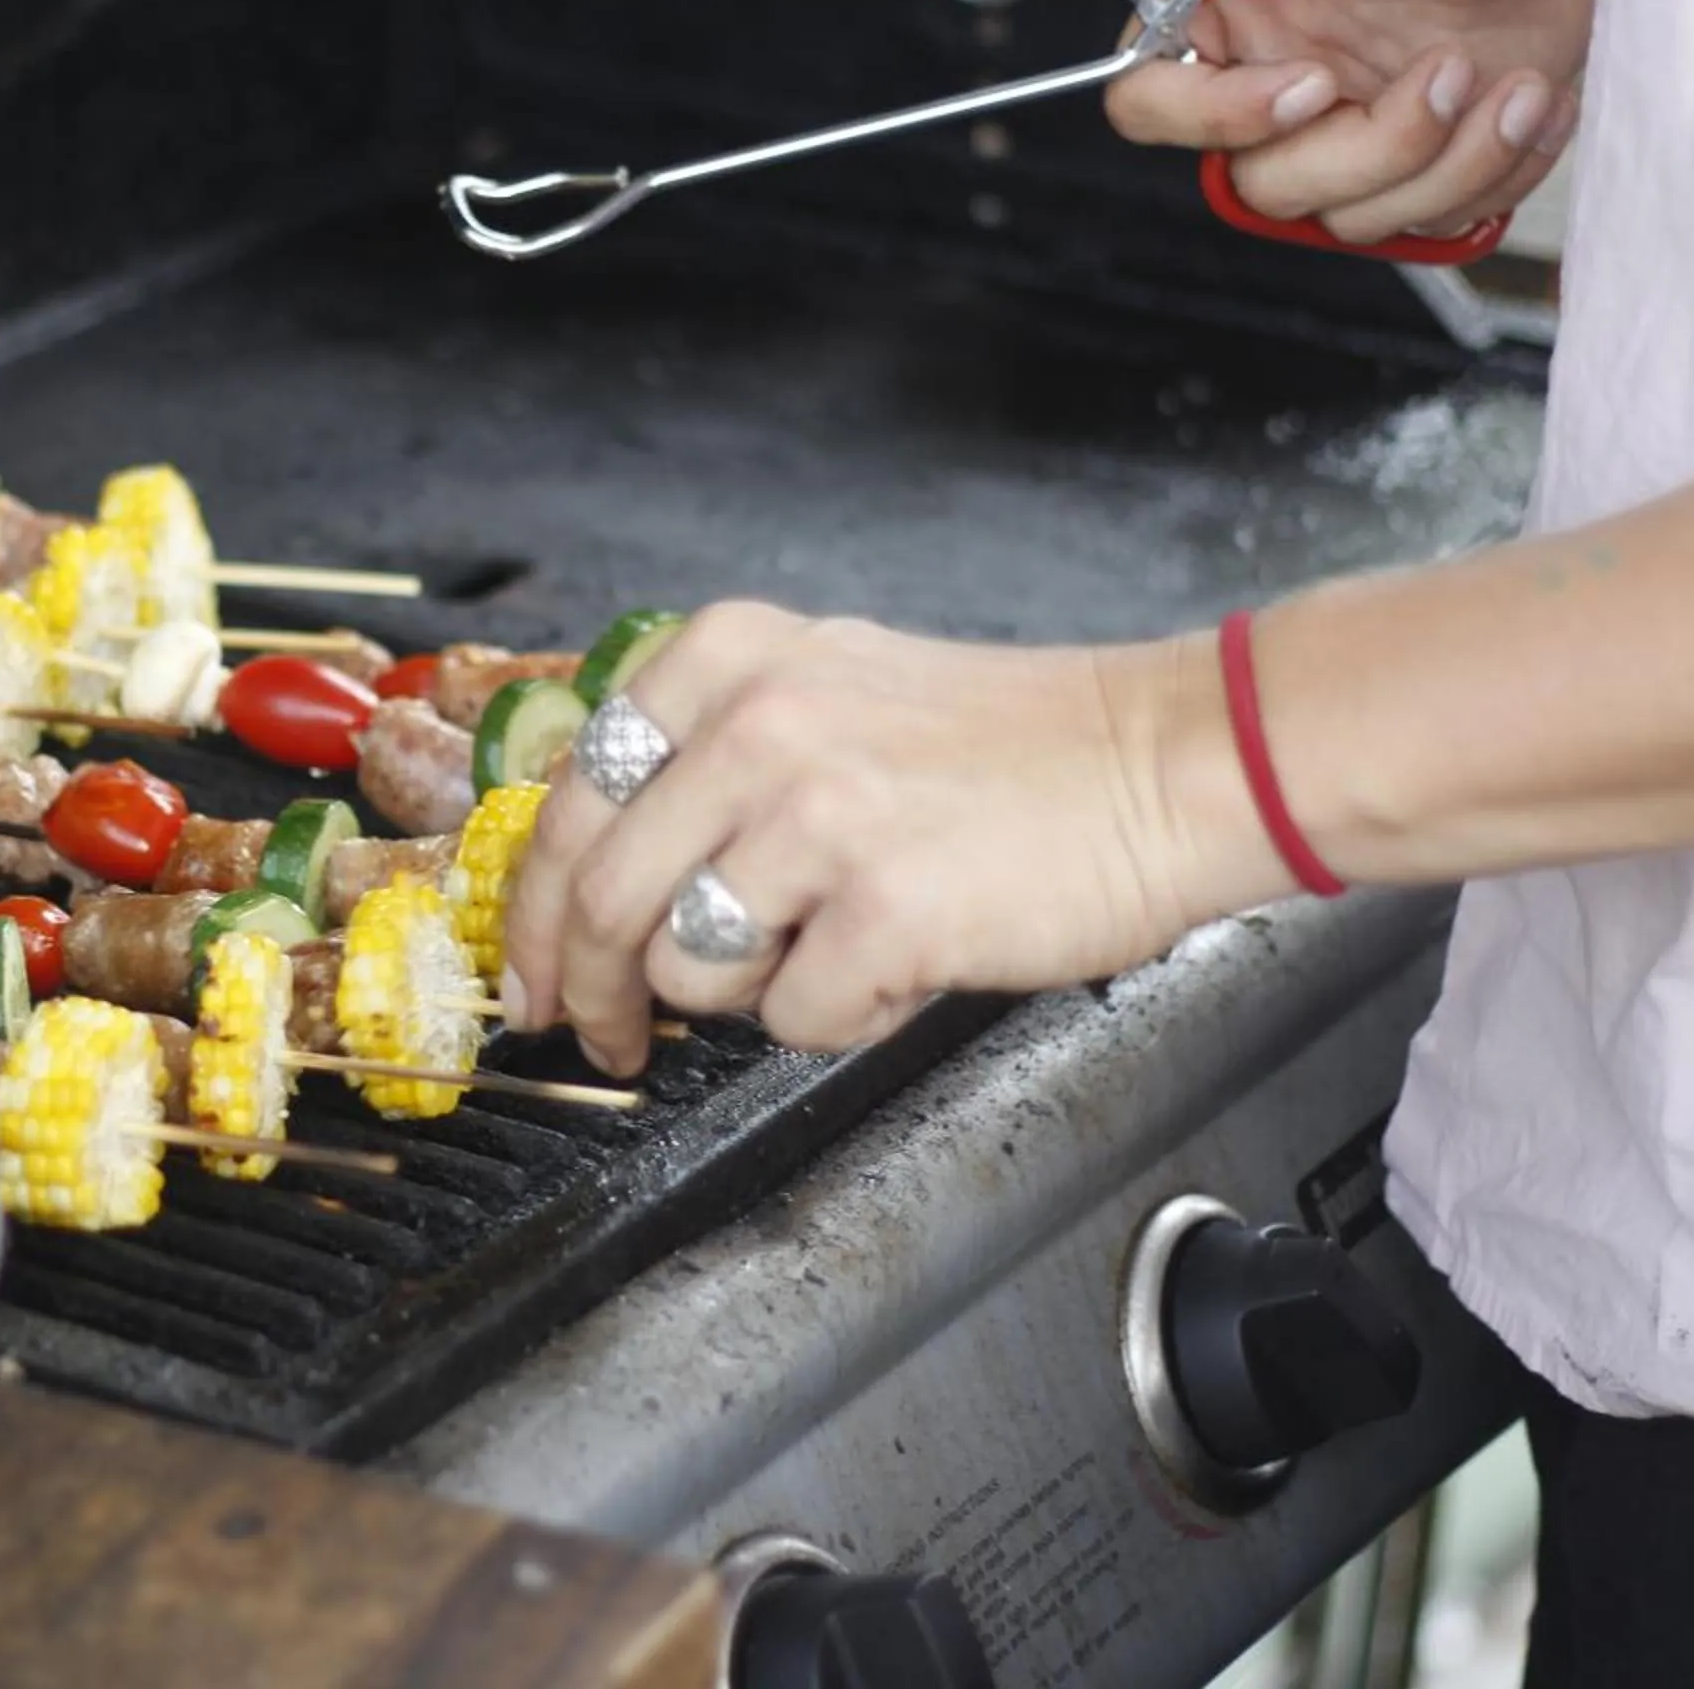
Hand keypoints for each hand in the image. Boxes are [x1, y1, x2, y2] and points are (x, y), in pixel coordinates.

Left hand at [499, 605, 1293, 1075]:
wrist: (1163, 762)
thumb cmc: (1008, 746)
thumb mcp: (829, 687)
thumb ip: (709, 752)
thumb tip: (598, 876)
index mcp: (728, 658)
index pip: (569, 801)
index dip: (533, 911)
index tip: (530, 973)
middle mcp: (758, 721)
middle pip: (600, 897)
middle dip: (590, 992)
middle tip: (607, 1036)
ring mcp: (818, 814)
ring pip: (687, 967)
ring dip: (744, 993)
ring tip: (829, 949)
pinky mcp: (884, 907)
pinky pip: (795, 1018)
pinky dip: (839, 1016)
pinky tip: (896, 964)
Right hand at [1104, 0, 1602, 245]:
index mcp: (1232, 7)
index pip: (1150, 99)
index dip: (1213, 116)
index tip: (1314, 83)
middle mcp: (1272, 80)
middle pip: (1259, 183)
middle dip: (1371, 148)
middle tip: (1451, 68)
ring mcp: (1344, 135)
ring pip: (1348, 218)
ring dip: (1448, 164)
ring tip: (1521, 84)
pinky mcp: (1413, 171)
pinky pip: (1427, 225)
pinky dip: (1493, 175)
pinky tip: (1536, 101)